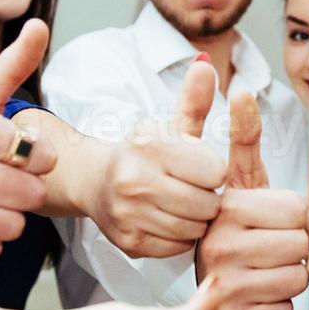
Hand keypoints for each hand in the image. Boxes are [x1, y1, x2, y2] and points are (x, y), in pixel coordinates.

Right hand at [84, 58, 225, 258]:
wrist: (93, 181)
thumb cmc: (144, 155)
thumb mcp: (169, 128)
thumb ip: (193, 101)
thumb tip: (205, 63)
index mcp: (150, 146)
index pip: (214, 171)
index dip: (213, 171)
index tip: (200, 169)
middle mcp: (134, 179)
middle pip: (207, 204)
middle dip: (207, 198)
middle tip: (193, 191)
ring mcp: (129, 213)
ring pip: (194, 228)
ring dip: (196, 220)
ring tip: (182, 206)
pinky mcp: (129, 241)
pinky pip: (178, 247)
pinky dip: (180, 238)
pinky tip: (168, 221)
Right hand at [193, 91, 308, 309]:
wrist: (189, 274)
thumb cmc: (215, 216)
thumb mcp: (218, 166)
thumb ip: (224, 120)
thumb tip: (205, 62)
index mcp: (222, 205)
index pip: (293, 209)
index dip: (290, 214)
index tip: (266, 215)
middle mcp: (216, 243)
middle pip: (299, 245)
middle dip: (293, 245)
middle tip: (266, 244)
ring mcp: (221, 284)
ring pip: (296, 279)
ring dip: (288, 275)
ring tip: (259, 268)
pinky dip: (277, 306)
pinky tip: (254, 294)